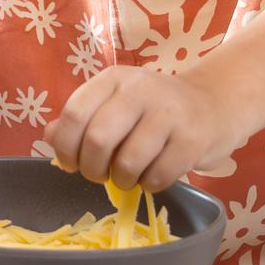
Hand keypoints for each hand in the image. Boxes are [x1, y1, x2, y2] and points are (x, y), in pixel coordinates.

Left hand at [45, 60, 245, 195]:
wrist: (215, 105)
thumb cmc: (155, 110)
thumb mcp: (117, 104)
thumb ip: (82, 118)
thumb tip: (50, 137)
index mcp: (114, 78)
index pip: (74, 113)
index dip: (65, 147)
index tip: (69, 164)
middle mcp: (141, 89)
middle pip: (97, 139)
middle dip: (91, 169)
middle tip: (98, 175)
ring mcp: (169, 112)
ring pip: (127, 162)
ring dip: (121, 181)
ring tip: (126, 177)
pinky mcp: (193, 138)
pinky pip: (158, 176)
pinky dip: (149, 186)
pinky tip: (152, 176)